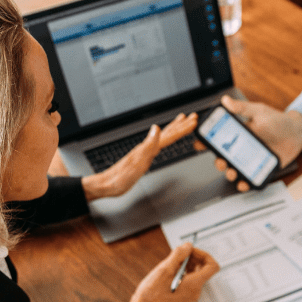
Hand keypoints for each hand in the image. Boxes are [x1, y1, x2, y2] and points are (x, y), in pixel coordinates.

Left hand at [81, 113, 197, 200]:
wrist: (108, 184)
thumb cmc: (121, 177)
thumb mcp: (137, 162)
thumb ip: (148, 145)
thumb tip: (156, 128)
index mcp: (147, 147)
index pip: (168, 135)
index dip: (181, 128)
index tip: (193, 121)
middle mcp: (146, 147)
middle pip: (167, 133)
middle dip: (180, 125)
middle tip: (192, 117)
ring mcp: (144, 151)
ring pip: (162, 137)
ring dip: (173, 129)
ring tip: (181, 121)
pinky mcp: (143, 157)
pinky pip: (158, 144)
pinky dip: (164, 138)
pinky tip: (163, 138)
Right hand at [124, 242, 218, 301]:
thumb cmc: (152, 294)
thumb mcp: (165, 269)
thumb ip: (179, 255)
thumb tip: (188, 246)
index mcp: (194, 284)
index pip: (212, 266)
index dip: (203, 254)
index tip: (191, 251)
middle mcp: (195, 290)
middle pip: (204, 268)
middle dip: (194, 258)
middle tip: (180, 255)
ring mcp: (190, 294)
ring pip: (196, 274)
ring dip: (187, 264)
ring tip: (172, 263)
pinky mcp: (184, 296)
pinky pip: (189, 280)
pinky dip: (183, 272)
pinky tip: (170, 271)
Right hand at [203, 95, 301, 191]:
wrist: (297, 133)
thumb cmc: (278, 120)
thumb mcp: (258, 111)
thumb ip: (242, 108)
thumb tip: (226, 101)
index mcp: (238, 133)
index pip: (218, 138)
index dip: (206, 142)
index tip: (199, 144)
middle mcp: (242, 147)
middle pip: (224, 157)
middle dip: (219, 162)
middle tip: (221, 162)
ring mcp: (251, 159)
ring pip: (235, 169)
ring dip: (230, 173)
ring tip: (233, 173)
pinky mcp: (261, 168)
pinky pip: (250, 177)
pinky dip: (245, 183)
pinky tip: (244, 182)